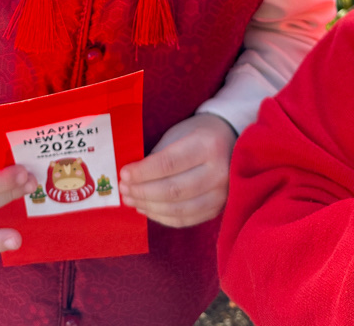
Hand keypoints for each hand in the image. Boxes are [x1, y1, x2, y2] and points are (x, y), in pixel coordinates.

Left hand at [118, 113, 235, 227]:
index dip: (143, 172)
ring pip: (178, 209)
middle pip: (173, 190)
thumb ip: (159, 155)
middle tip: (123, 189)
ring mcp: (221, 195)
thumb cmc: (197, 133)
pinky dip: (162, 217)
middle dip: (143, 192)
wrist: (230, 141)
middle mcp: (219, 172)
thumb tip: (132, 177)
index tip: (124, 174)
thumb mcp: (179, 133)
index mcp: (207, 146)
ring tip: (130, 200)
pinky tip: (146, 209)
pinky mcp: (218, 209)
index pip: (169, 163)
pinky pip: (186, 220)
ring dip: (149, 207)